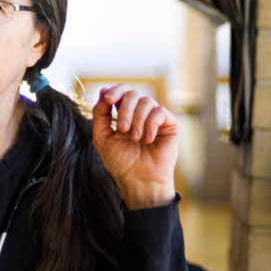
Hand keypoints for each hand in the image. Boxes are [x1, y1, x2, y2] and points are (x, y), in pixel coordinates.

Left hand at [91, 84, 178, 208]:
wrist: (139, 180)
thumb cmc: (120, 163)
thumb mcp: (102, 137)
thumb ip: (100, 114)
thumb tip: (103, 90)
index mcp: (124, 114)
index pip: (122, 91)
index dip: (115, 91)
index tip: (107, 100)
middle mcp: (140, 113)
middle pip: (132, 93)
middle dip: (124, 110)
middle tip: (122, 130)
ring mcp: (155, 117)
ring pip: (146, 100)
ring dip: (137, 120)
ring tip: (135, 139)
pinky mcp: (170, 124)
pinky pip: (160, 111)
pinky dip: (151, 125)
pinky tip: (147, 140)